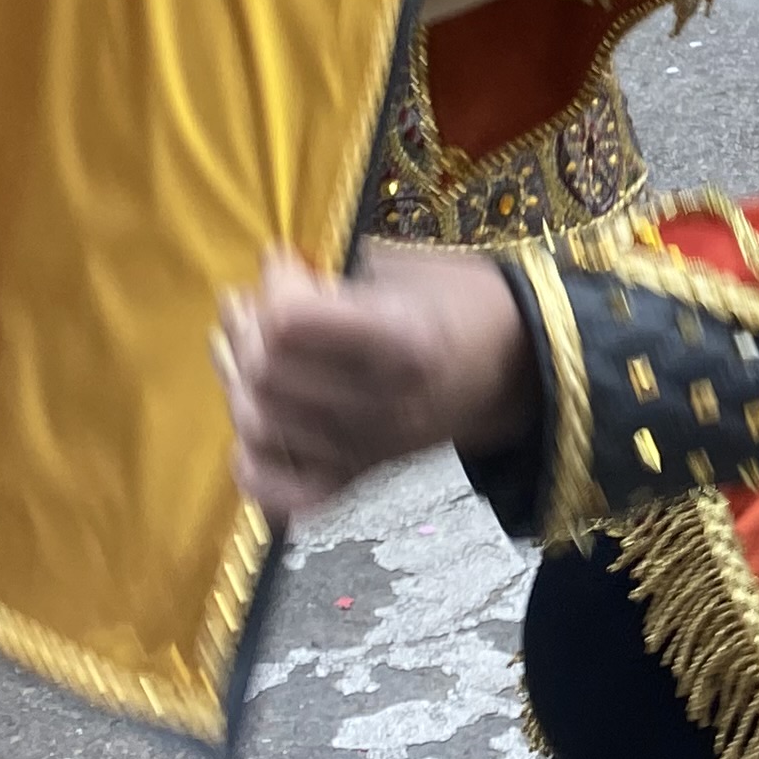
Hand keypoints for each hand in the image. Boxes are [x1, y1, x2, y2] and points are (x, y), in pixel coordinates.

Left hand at [217, 245, 534, 523]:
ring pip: (258, 425)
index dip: (274, 285)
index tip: (284, 265)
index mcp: (404, 342)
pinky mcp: (362, 481)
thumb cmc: (465, 303)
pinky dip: (253, 463)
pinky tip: (258, 426)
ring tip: (247, 349)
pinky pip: (280, 494)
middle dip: (246, 329)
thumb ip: (336, 276)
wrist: (520, 370)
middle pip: (264, 374)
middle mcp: (383, 406)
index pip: (288, 322)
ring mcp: (369, 451)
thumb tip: (269, 279)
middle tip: (255, 305)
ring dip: (238, 380)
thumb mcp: (411, 269)